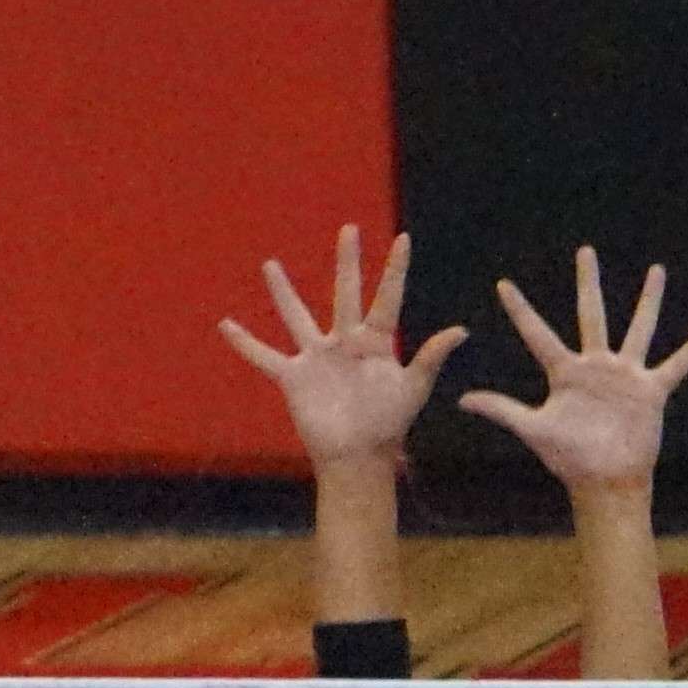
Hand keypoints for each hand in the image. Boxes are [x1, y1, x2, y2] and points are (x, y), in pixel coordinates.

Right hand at [219, 224, 466, 469]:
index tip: (403, 239)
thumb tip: (461, 330)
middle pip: (345, 293)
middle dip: (348, 262)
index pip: (388, 298)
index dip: (395, 270)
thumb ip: (431, 357)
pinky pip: (264, 357)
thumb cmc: (388, 425)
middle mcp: (345, 342)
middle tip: (349, 229)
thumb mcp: (413, 389)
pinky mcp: (294, 377)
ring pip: (296, 316)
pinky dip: (245, 343)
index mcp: (376, 342)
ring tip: (269, 264)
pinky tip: (225, 325)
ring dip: (282, 292)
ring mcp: (317, 357)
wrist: (357, 458)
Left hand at [458, 251, 687, 492]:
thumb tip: (461, 399)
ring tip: (657, 270)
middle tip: (585, 251)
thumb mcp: (533, 430)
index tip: (503, 285)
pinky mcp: (650, 390)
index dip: (520, 310)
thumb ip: (501, 410)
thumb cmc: (569, 460)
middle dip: (587, 282)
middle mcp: (595, 367)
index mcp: (565, 374)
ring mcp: (625, 375)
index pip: (538, 334)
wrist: (604, 482)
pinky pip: (677, 363)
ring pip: (639, 327)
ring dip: (648, 300)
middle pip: (590, 313)